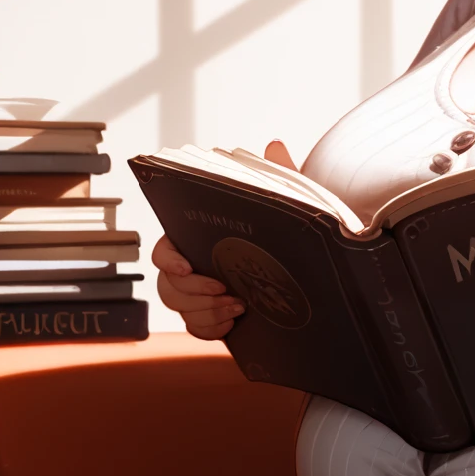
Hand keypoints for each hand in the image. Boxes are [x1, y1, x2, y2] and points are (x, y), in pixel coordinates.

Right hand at [150, 138, 293, 340]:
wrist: (310, 277)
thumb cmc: (289, 234)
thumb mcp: (288, 205)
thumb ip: (278, 177)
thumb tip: (274, 146)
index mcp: (199, 238)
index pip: (164, 249)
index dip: (169, 259)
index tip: (188, 265)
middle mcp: (193, 266)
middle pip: (167, 284)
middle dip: (193, 290)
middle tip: (223, 290)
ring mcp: (199, 294)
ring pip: (180, 308)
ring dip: (206, 311)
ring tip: (238, 305)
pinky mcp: (211, 318)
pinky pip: (196, 329)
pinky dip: (212, 328)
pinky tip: (235, 322)